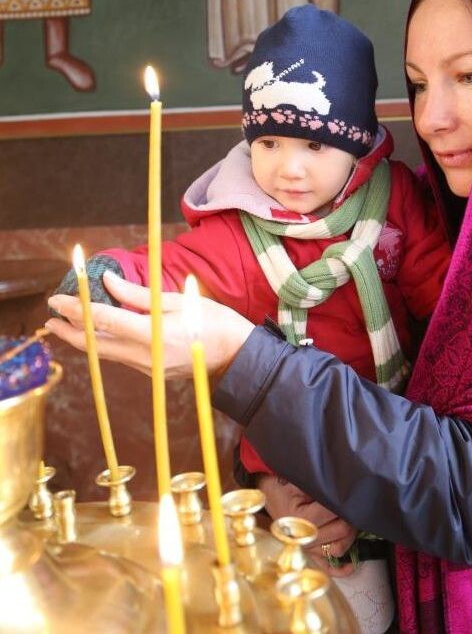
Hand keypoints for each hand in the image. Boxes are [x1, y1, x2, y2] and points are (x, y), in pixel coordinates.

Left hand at [45, 272, 254, 378]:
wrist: (237, 357)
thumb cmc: (214, 322)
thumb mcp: (180, 301)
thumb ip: (140, 295)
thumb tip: (108, 282)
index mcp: (154, 334)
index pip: (104, 321)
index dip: (78, 309)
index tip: (59, 299)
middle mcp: (146, 356)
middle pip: (96, 344)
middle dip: (70, 331)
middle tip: (52, 317)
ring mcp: (148, 368)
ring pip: (106, 353)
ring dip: (84, 339)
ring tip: (69, 324)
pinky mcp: (152, 372)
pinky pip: (121, 357)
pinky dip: (105, 344)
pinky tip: (101, 334)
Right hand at [257, 474, 357, 576]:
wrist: (267, 495)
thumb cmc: (282, 487)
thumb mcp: (297, 482)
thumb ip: (316, 486)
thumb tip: (338, 489)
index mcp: (298, 518)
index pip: (331, 512)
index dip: (342, 501)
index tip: (346, 492)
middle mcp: (302, 538)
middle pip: (340, 531)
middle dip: (350, 516)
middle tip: (352, 505)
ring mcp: (306, 549)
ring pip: (338, 548)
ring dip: (350, 535)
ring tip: (351, 521)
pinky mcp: (309, 555)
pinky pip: (327, 567)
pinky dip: (341, 568)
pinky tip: (352, 562)